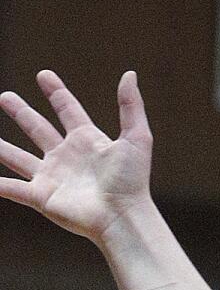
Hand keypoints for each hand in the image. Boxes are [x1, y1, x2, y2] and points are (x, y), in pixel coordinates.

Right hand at [0, 69, 152, 242]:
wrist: (122, 216)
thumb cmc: (132, 181)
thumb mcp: (137, 137)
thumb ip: (131, 105)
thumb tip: (129, 74)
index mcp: (88, 140)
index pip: (67, 109)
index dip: (56, 92)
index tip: (43, 75)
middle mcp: (66, 156)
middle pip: (38, 128)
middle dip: (21, 112)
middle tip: (4, 97)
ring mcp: (52, 177)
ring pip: (18, 158)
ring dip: (1, 148)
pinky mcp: (42, 197)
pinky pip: (13, 189)